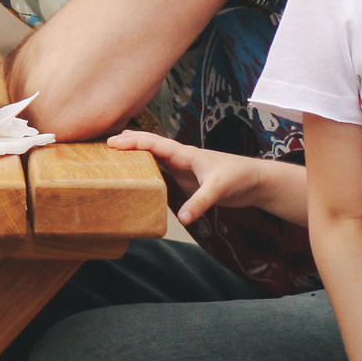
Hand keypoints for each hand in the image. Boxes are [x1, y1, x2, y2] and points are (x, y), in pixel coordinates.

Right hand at [108, 129, 304, 224]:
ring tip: (116, 153)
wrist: (256, 182)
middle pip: (150, 145)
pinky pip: (162, 171)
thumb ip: (200, 202)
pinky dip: (148, 168)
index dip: (132, 143)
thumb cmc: (239, 177)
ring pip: (154, 156)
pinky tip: (139, 174)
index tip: (112, 144)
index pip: (154, 143)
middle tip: (105, 143)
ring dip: (136, 153)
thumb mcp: (219, 189)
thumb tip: (182, 219)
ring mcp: (183, 168)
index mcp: (185, 153)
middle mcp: (181, 158)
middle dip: (129, 141)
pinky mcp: (187, 179)